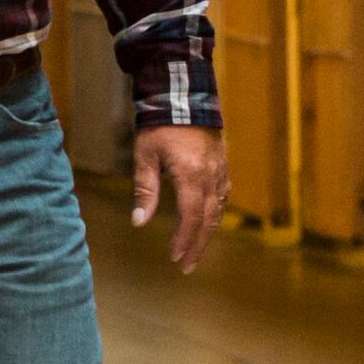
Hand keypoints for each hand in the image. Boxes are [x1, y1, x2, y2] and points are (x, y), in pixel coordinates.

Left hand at [131, 125, 227, 273]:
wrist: (183, 96)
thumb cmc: (159, 125)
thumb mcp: (145, 157)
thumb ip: (145, 190)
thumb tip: (139, 221)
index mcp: (190, 175)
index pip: (190, 217)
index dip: (184, 240)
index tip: (174, 258)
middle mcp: (210, 175)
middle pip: (208, 220)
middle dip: (197, 246)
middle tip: (187, 266)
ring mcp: (219, 170)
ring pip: (218, 209)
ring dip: (207, 233)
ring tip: (196, 250)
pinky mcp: (222, 164)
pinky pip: (223, 195)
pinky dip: (215, 213)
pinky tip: (208, 221)